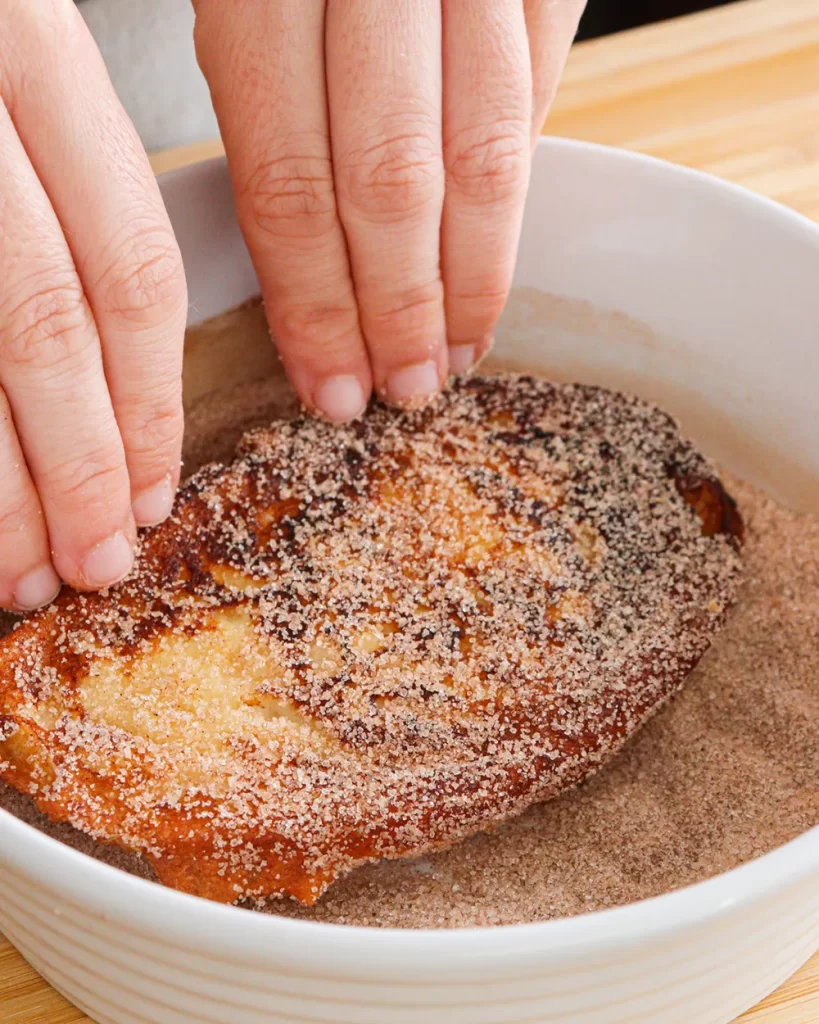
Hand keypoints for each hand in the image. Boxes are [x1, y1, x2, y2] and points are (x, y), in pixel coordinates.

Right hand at [0, 1, 186, 609]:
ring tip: (20, 576)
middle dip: (80, 465)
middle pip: (46, 325)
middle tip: (97, 564)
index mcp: (27, 51)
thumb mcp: (4, 78)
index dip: (151, 398)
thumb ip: (46, 207)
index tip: (153, 493)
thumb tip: (103, 382)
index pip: (133, 265)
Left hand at [194, 0, 584, 420]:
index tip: (327, 384)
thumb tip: (297, 263)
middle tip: (399, 391)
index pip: (289, 182)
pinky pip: (532, 94)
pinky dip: (514, 193)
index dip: (310, 303)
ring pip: (481, 154)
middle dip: (396, 310)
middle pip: (389, 185)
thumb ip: (262, 102)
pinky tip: (494, 262)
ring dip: (472, 277)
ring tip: (457, 355)